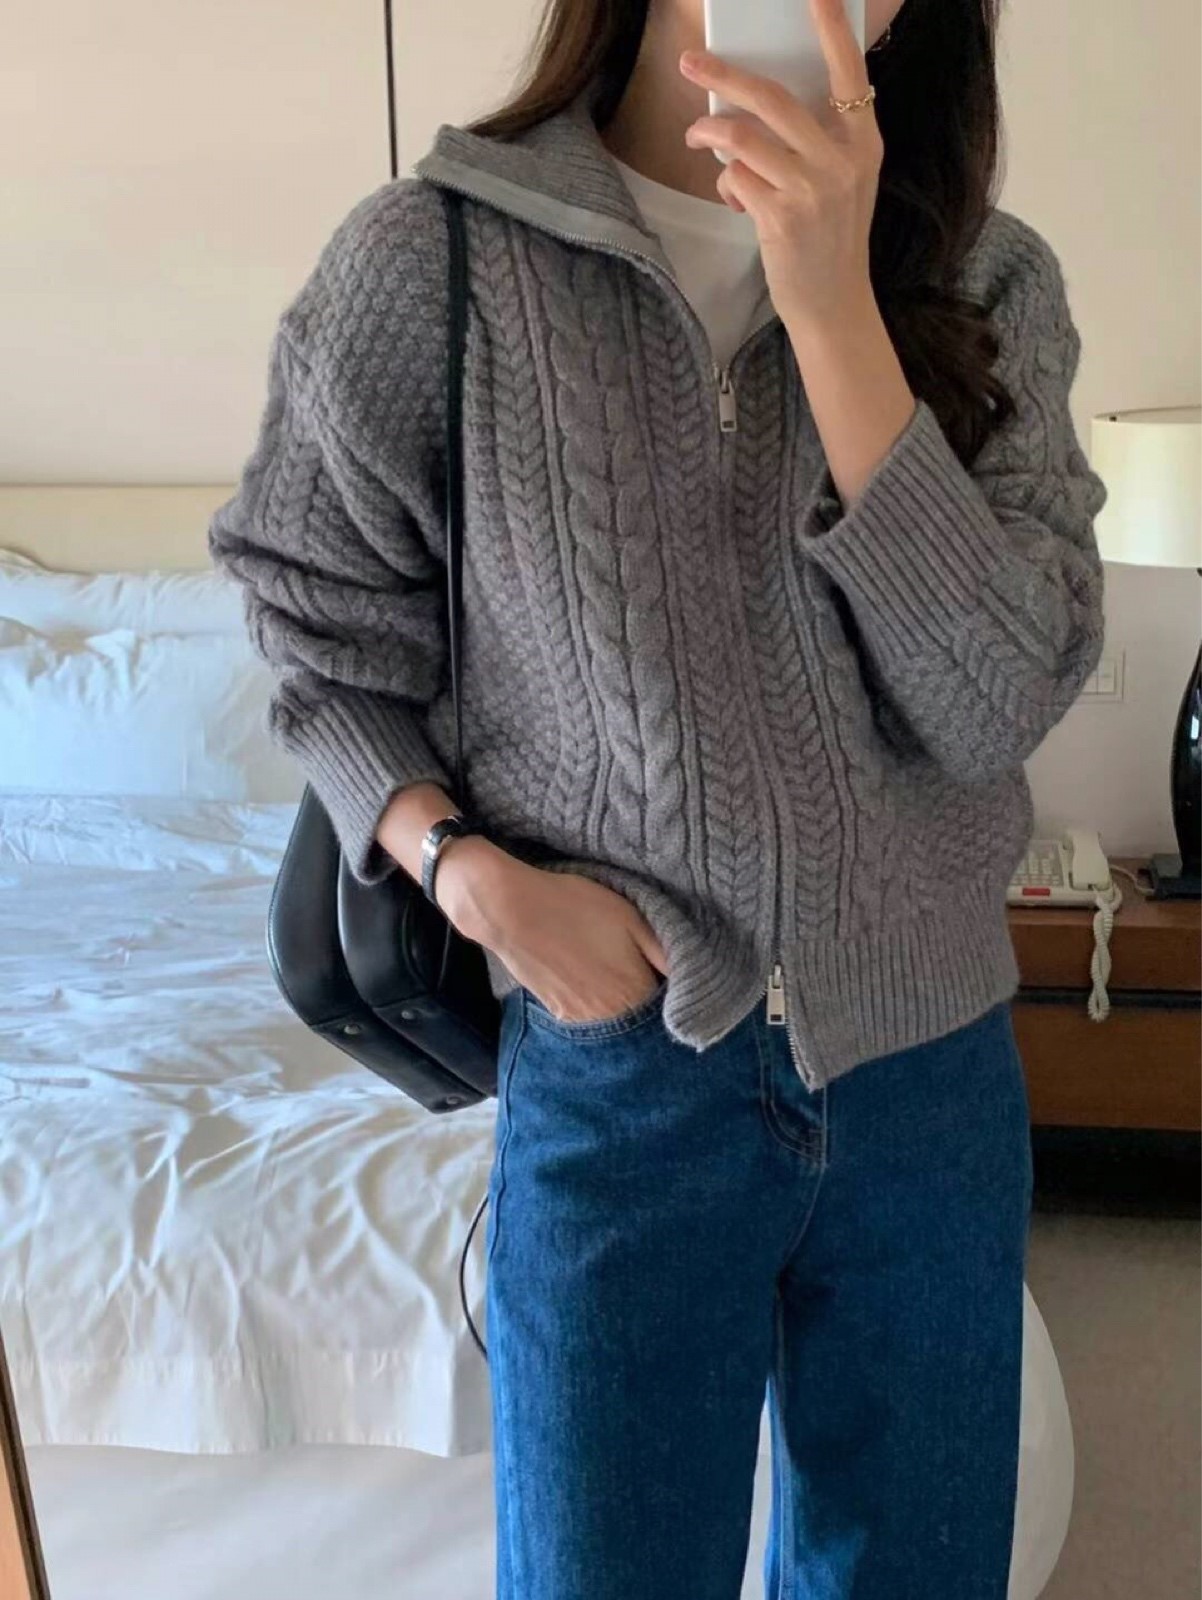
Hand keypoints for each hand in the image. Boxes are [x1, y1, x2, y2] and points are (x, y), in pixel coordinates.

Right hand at [436, 843, 668, 1024]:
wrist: (513, 912)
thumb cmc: (577, 908)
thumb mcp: (633, 917)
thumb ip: (666, 952)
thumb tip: (693, 977)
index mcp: (635, 993)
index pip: (670, 1009)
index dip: (674, 992)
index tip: (671, 975)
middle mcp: (611, 1017)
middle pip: (643, 1021)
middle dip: (650, 1003)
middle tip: (644, 973)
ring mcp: (581, 1019)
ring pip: (616, 1022)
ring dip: (623, 1006)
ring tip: (615, 973)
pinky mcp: (559, 1013)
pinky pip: (591, 1018)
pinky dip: (599, 1004)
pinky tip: (592, 978)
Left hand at [678, 0, 882, 330]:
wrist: (834, 301)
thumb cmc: (829, 234)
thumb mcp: (842, 179)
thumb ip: (817, 139)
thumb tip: (753, 102)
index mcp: (862, 141)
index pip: (849, 73)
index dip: (832, 30)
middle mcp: (841, 160)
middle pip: (772, 98)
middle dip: (724, 76)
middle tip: (691, 63)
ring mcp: (812, 190)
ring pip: (743, 138)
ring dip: (710, 135)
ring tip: (697, 139)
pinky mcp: (782, 218)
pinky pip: (735, 179)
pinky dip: (726, 184)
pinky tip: (736, 199)